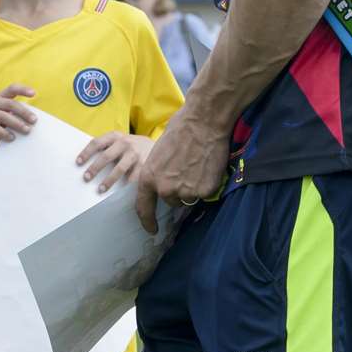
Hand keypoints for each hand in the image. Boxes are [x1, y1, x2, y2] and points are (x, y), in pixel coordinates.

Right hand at [0, 84, 36, 155]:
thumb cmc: (0, 127)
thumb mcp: (11, 119)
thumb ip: (19, 116)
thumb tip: (34, 120)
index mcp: (0, 97)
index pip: (11, 89)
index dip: (22, 89)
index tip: (34, 93)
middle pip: (10, 104)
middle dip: (24, 112)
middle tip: (34, 121)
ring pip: (3, 116)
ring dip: (17, 124)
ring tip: (26, 131)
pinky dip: (4, 133)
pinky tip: (12, 138)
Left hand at [75, 132, 154, 192]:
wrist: (158, 146)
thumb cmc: (131, 146)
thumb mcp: (120, 141)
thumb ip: (107, 147)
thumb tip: (86, 162)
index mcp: (115, 136)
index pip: (97, 143)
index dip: (86, 152)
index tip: (78, 163)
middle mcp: (125, 143)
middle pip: (106, 156)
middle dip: (95, 168)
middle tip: (86, 178)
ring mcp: (135, 154)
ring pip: (119, 169)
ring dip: (109, 181)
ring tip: (100, 190)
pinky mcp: (144, 165)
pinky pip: (133, 178)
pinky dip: (125, 186)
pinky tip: (119, 194)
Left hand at [135, 109, 230, 233]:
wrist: (204, 121)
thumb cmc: (181, 129)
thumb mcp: (159, 152)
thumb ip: (160, 171)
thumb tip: (165, 180)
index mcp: (149, 178)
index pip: (143, 207)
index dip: (147, 221)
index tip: (152, 230)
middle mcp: (165, 189)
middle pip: (171, 201)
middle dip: (177, 190)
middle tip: (186, 171)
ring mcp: (186, 191)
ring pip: (189, 197)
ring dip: (193, 188)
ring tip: (197, 166)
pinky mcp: (205, 190)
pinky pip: (206, 193)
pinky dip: (208, 183)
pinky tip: (208, 166)